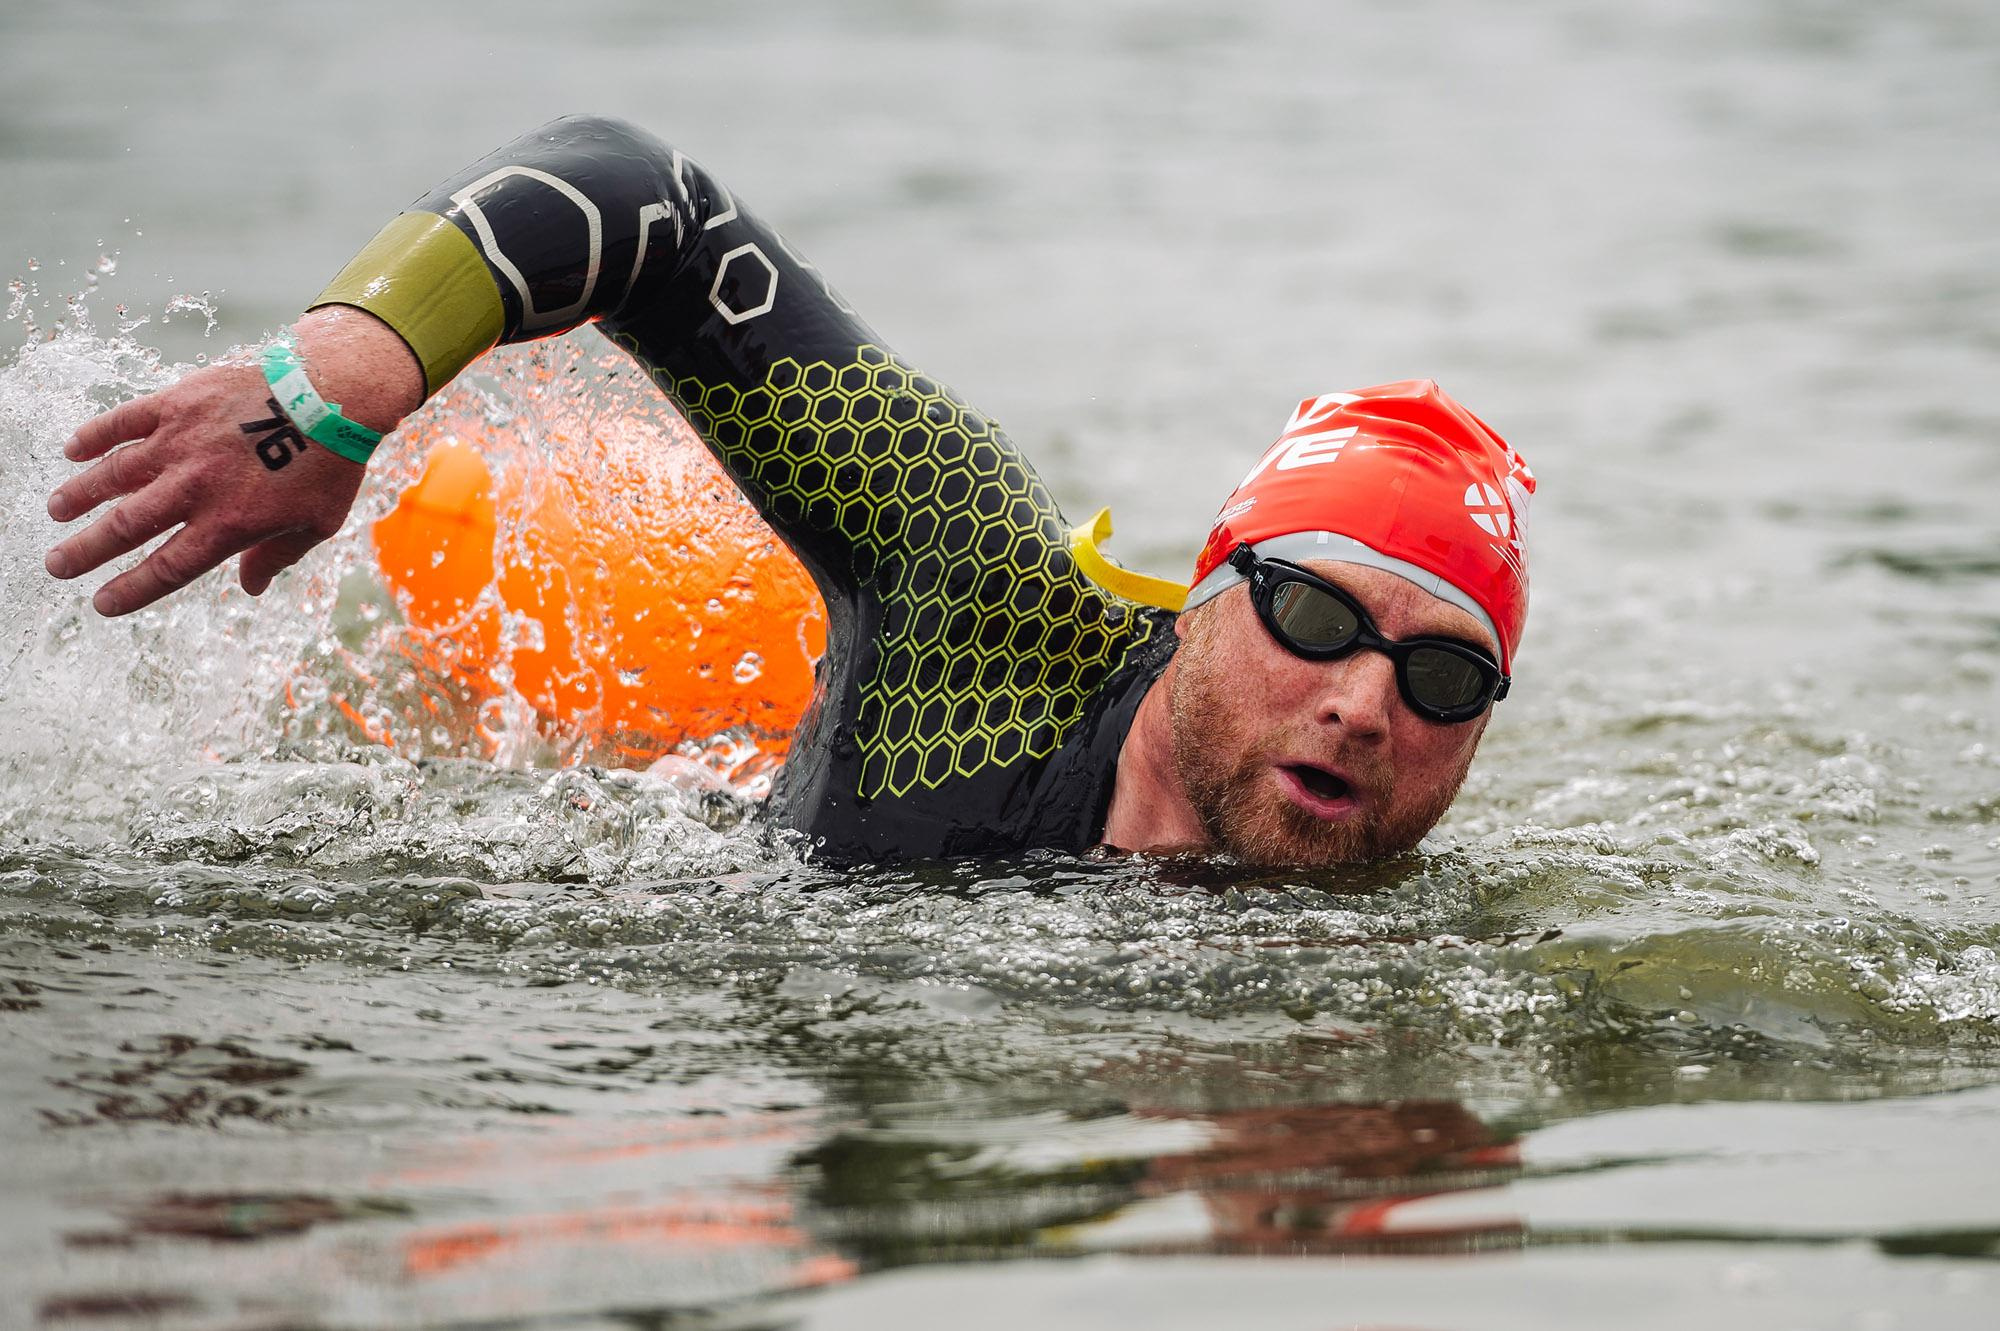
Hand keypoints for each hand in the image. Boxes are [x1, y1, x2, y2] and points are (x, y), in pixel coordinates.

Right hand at [44, 307, 423, 615]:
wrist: (333, 394)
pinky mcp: (178, 403)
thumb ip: (277, 556)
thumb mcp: (317, 523)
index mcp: (228, 524)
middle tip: (56, 566)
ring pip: (115, 474)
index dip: (132, 589)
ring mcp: (181, 443)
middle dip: (86, 550)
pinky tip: (73, 450)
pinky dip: (95, 435)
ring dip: (80, 494)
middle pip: (127, 527)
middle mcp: (195, 488)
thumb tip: (251, 588)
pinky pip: (126, 420)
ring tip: (56, 511)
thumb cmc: (331, 463)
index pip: (167, 568)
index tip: (102, 602)